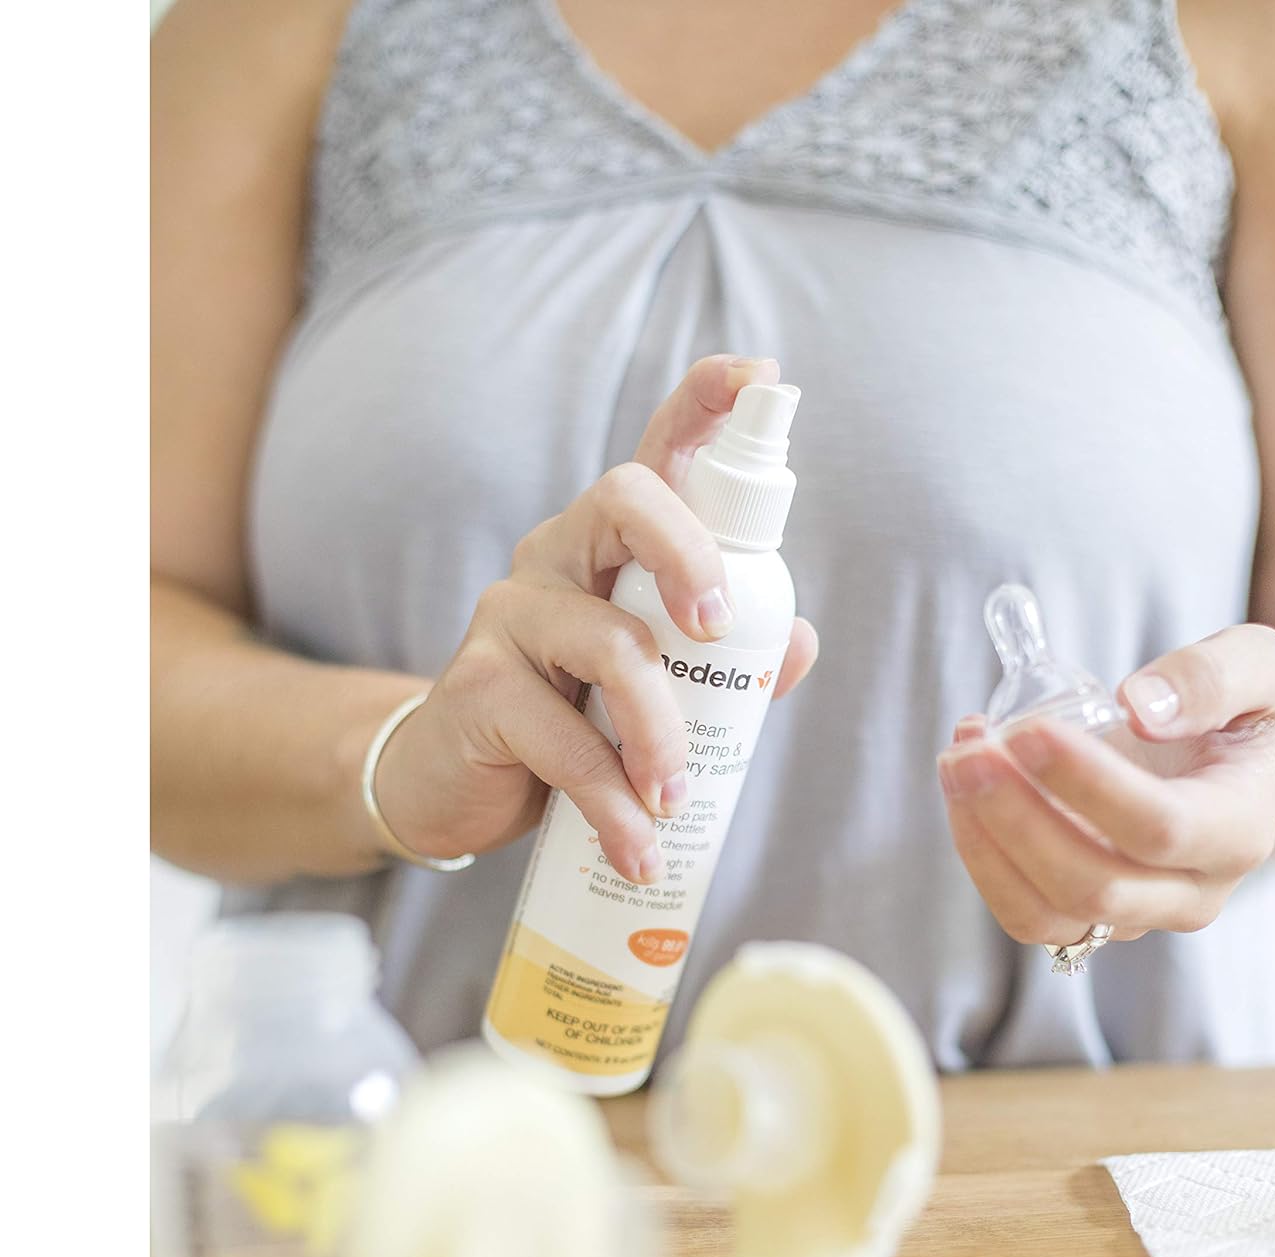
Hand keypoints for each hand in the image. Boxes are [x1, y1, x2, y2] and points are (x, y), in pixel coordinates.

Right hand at [372, 356, 818, 882]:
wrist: (456, 787)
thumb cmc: (571, 724)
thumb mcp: (655, 693)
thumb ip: (727, 665)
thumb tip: (802, 642)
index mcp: (610, 550)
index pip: (656, 458)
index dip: (705, 405)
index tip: (762, 376)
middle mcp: (557, 557)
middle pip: (620, 499)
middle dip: (688, 552)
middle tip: (716, 629)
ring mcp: (510, 614)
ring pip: (607, 643)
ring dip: (658, 734)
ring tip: (673, 803)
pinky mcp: (476, 685)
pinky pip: (562, 737)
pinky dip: (612, 802)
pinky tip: (634, 846)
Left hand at [937, 624, 1274, 945]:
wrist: (1244, 767)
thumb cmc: (1246, 711)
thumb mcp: (1258, 666)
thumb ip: (1210, 677)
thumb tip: (1139, 706)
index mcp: (1240, 830)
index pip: (1159, 828)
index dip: (1086, 784)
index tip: (1027, 731)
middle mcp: (1192, 892)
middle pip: (1094, 885)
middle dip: (1017, 819)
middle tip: (969, 753)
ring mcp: (1138, 915)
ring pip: (1046, 914)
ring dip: (985, 844)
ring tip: (957, 760)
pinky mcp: (1090, 918)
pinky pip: (1023, 911)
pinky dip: (980, 854)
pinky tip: (963, 786)